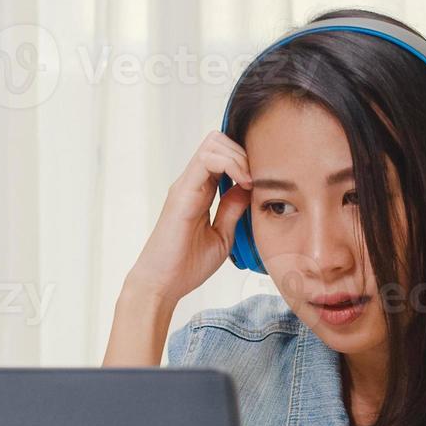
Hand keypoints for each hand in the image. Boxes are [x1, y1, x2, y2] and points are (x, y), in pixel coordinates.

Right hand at [124, 131, 253, 303]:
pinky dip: (230, 164)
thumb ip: (233, 209)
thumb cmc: (186, 265)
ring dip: (239, 155)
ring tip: (251, 180)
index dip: (245, 159)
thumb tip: (248, 188)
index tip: (262, 180)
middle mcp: (192, 182)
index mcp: (201, 191)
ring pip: (213, 143)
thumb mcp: (222, 235)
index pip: (223, 155)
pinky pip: (206, 160)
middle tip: (258, 176)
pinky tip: (244, 183)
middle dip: (243, 151)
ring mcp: (186, 185)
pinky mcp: (182, 192)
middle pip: (218, 141)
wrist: (163, 284)